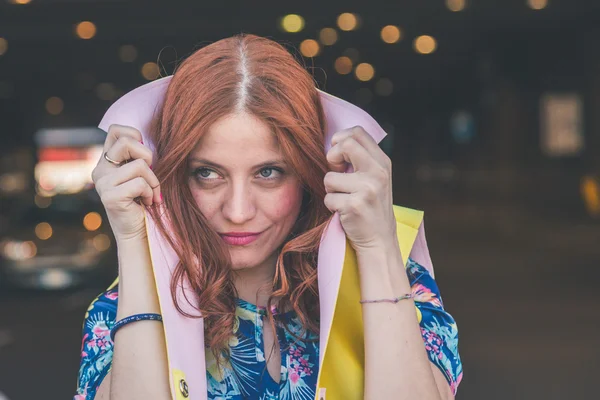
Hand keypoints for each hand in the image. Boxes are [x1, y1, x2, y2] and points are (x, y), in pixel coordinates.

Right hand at [91, 124, 162, 241]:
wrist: (137, 232)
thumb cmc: (143, 201)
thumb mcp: (140, 174)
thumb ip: (138, 157)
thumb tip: (145, 141)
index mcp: (107, 161)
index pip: (116, 130)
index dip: (135, 135)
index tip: (144, 156)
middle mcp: (100, 169)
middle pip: (127, 142)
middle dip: (148, 156)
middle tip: (150, 174)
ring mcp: (103, 183)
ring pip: (140, 165)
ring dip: (153, 181)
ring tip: (149, 194)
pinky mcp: (110, 196)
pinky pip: (140, 183)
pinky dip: (151, 193)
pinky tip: (146, 203)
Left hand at [323, 126, 397, 254]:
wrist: (380, 240)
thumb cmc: (371, 207)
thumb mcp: (375, 178)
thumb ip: (361, 159)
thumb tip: (333, 142)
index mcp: (382, 162)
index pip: (358, 132)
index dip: (341, 140)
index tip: (339, 156)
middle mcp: (378, 173)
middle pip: (345, 144)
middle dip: (332, 157)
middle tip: (336, 172)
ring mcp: (367, 189)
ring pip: (329, 177)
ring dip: (330, 190)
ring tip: (344, 199)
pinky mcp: (354, 205)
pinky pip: (328, 198)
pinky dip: (331, 206)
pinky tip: (345, 212)